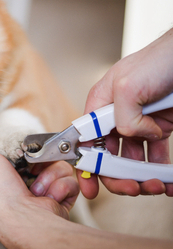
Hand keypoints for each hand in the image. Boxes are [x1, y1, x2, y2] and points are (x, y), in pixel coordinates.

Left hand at [0, 130, 78, 248]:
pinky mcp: (62, 198)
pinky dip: (60, 187)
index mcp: (8, 171)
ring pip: (60, 166)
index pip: (26, 150)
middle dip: (41, 160)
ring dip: (50, 175)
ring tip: (37, 189)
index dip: (28, 147)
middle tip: (31, 169)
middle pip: (46, 155)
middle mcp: (27, 181)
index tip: (24, 150)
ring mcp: (46, 190)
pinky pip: (70, 181)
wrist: (20, 215)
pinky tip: (47, 197)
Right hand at [79, 28, 172, 198]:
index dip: (85, 166)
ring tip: (155, 184)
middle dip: (118, 176)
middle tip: (132, 187)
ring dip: (141, 177)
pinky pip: (156, 156)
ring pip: (132, 160)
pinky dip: (160, 171)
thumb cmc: (160, 60)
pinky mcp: (159, 127)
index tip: (90, 187)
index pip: (84, 141)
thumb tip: (132, 135)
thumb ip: (121, 117)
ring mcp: (138, 123)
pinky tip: (166, 180)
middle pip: (108, 156)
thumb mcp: (128, 85)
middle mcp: (115, 116)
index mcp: (100, 105)